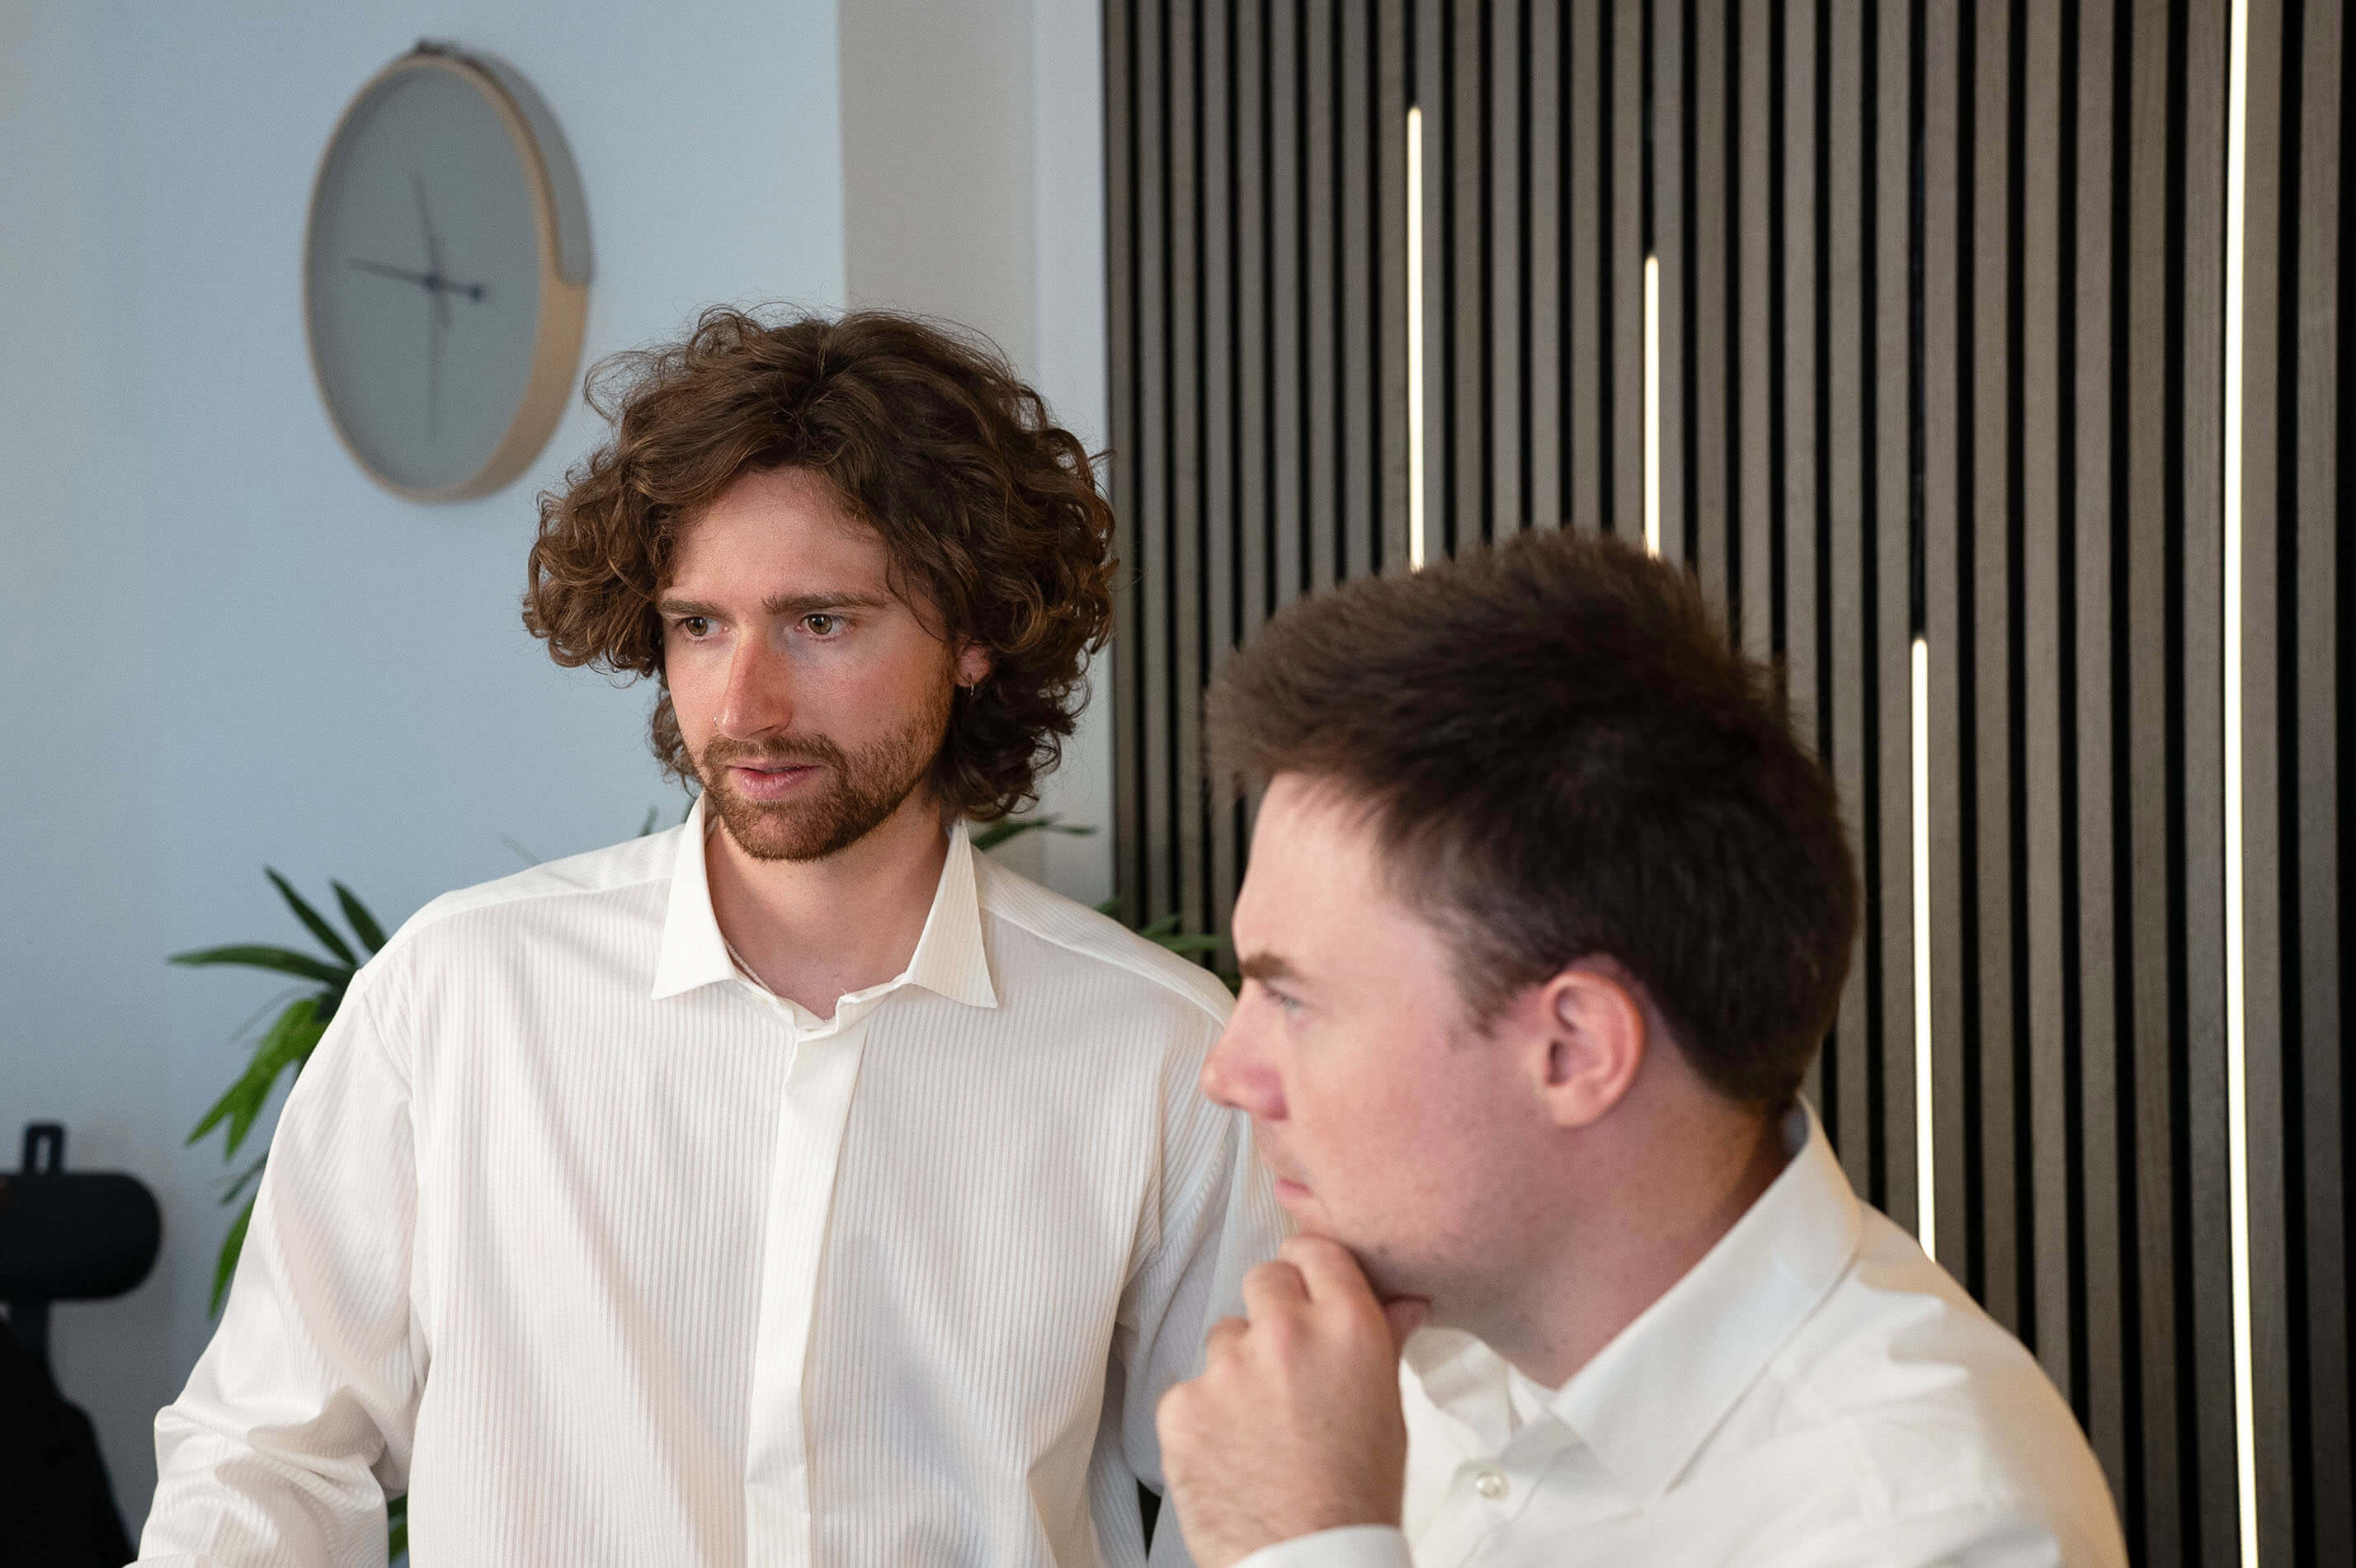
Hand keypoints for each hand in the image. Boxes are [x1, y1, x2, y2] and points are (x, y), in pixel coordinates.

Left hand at [1156, 1236, 1431, 1567]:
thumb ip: (1385, 1341)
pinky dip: (1205, 1412)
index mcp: (1347, 1328)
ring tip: (1262, 1424)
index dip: (1311, 1271)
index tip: (1307, 1287)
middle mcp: (1285, 1334)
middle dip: (1273, 1313)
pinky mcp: (1182, 1404)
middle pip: (1264, 1281)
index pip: (1316, 1252)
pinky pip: (1190, 1387)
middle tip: (1286, 1363)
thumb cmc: (1356, 1497)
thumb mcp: (1388, 1411)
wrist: (1309, 1564)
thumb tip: (1404, 1301)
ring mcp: (1226, 1369)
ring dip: (1238, 1368)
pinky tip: (1233, 1449)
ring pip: (1224, 1338)